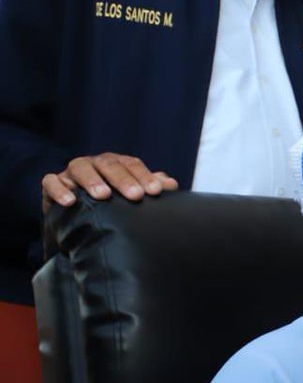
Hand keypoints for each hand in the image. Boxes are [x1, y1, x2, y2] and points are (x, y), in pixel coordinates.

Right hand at [42, 153, 177, 209]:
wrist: (79, 219)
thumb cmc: (112, 203)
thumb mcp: (131, 195)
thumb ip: (150, 187)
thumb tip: (171, 184)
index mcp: (116, 163)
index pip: (132, 164)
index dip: (144, 176)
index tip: (155, 191)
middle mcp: (94, 164)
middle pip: (108, 165)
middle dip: (123, 179)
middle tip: (136, 195)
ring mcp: (72, 173)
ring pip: (80, 168)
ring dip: (92, 180)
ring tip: (103, 195)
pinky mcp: (53, 185)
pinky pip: (51, 182)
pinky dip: (59, 189)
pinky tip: (70, 201)